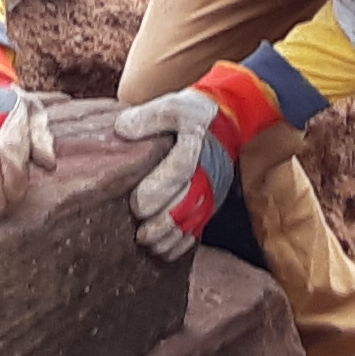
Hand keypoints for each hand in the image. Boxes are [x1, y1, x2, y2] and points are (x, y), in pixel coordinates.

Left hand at [115, 63, 282, 261]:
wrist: (231, 118)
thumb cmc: (194, 113)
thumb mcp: (173, 104)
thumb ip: (148, 116)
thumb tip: (122, 130)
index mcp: (195, 143)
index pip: (179, 170)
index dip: (159, 190)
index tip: (136, 205)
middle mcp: (208, 170)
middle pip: (187, 202)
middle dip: (163, 222)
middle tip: (140, 233)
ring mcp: (213, 189)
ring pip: (194, 219)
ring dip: (171, 236)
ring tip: (149, 244)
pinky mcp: (212, 201)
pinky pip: (201, 226)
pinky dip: (183, 243)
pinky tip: (164, 251)